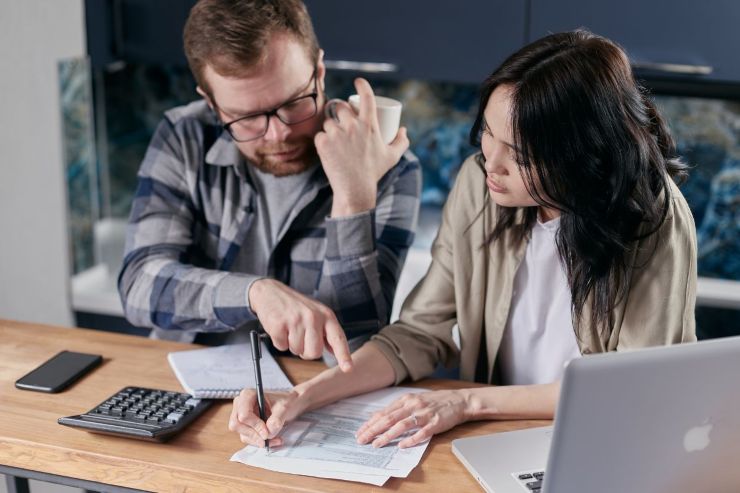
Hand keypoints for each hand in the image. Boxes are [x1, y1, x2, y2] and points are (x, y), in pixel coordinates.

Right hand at [228, 388, 306, 447]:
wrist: (288, 405)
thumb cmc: (285, 401)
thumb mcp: (284, 407)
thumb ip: (276, 419)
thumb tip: (268, 432)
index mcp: (248, 395)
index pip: (244, 414)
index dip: (255, 425)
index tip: (267, 433)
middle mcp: (241, 405)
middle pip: (237, 425)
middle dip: (253, 434)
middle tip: (267, 439)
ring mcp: (241, 416)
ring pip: (242, 434)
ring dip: (258, 440)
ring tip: (276, 439)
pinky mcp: (245, 426)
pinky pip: (247, 438)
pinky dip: (259, 442)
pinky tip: (272, 440)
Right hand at [248, 279, 352, 370]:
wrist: (270, 291)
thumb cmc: (295, 306)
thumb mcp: (316, 313)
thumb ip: (326, 332)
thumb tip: (334, 351)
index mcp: (326, 315)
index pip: (338, 338)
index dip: (343, 355)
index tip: (348, 368)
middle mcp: (313, 317)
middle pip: (314, 353)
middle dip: (306, 351)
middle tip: (300, 337)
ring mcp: (296, 320)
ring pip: (297, 351)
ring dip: (291, 345)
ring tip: (289, 328)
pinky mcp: (279, 324)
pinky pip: (281, 347)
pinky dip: (279, 341)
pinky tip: (280, 327)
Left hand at [315, 78, 408, 216]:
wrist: (355, 189)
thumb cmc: (374, 172)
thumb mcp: (392, 157)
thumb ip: (401, 142)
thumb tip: (403, 129)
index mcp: (370, 125)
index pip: (367, 97)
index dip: (362, 85)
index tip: (358, 81)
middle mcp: (352, 126)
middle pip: (341, 107)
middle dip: (340, 112)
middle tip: (342, 122)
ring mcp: (336, 133)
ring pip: (328, 122)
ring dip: (330, 127)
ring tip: (335, 140)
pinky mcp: (323, 143)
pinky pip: (320, 135)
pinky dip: (322, 140)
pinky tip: (327, 148)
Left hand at [355, 390, 469, 448]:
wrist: (458, 400)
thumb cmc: (434, 401)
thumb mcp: (414, 400)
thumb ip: (398, 408)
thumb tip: (378, 417)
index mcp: (406, 400)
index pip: (384, 413)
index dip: (370, 423)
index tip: (360, 432)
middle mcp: (413, 405)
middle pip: (389, 418)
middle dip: (373, 430)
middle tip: (362, 440)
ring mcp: (424, 414)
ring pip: (402, 425)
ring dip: (388, 435)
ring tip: (377, 444)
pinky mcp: (435, 423)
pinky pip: (421, 432)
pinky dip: (411, 439)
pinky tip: (402, 445)